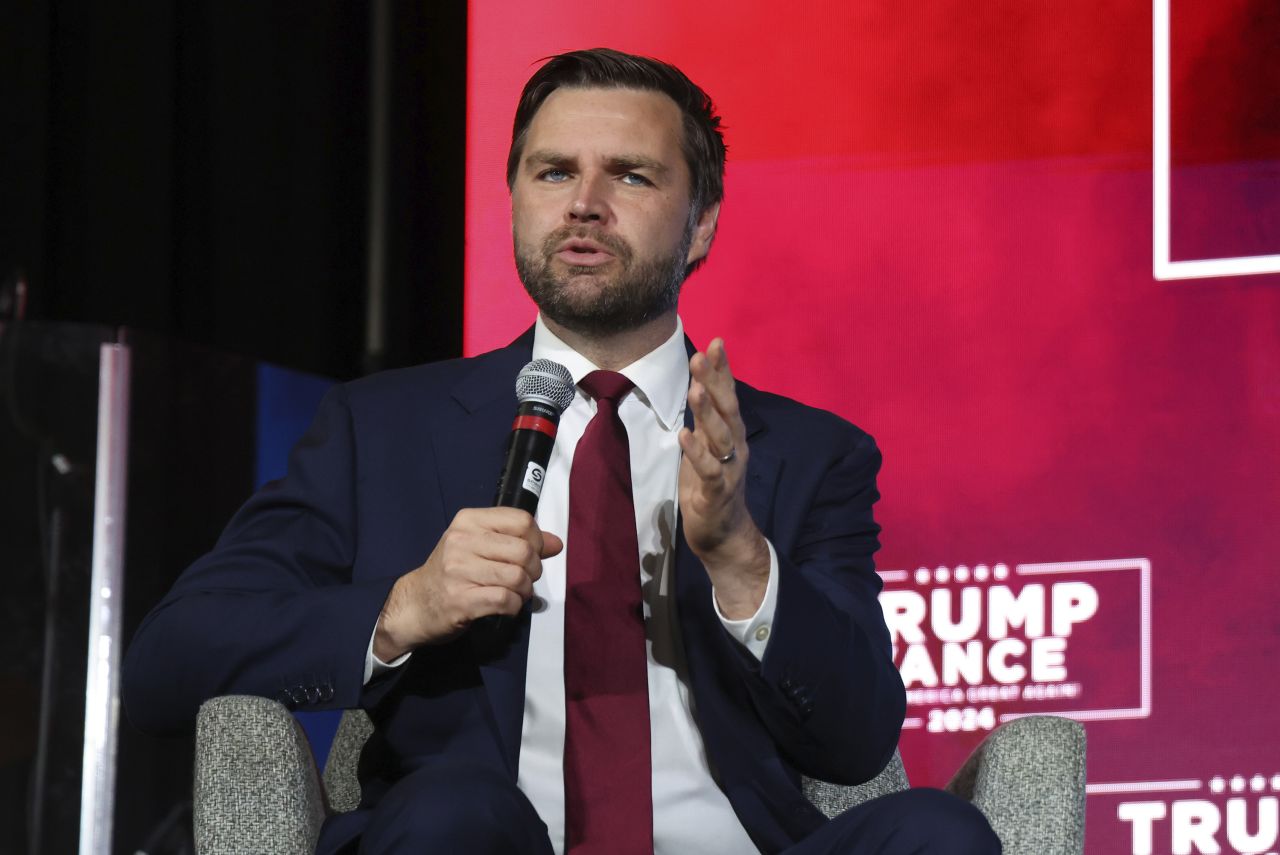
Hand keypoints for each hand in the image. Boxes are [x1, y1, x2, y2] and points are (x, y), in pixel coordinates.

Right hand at [374, 508, 562, 659]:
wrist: (415, 604)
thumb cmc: (452, 572)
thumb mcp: (479, 546)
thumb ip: (518, 540)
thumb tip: (556, 543)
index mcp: (468, 521)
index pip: (522, 520)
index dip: (537, 540)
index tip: (532, 553)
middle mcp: (461, 541)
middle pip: (523, 550)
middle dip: (534, 569)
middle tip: (525, 578)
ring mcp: (458, 571)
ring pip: (517, 577)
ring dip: (525, 591)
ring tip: (516, 593)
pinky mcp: (460, 600)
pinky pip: (506, 600)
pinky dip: (514, 606)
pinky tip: (507, 606)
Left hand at [679, 339, 769, 618]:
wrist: (725, 535)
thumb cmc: (712, 488)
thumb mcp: (707, 447)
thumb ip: (706, 420)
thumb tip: (699, 386)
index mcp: (732, 435)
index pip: (728, 396)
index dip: (722, 370)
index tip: (715, 342)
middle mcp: (735, 447)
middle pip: (727, 409)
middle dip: (715, 381)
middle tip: (702, 355)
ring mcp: (728, 469)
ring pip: (719, 436)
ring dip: (707, 412)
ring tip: (696, 389)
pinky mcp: (716, 492)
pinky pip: (708, 469)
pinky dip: (697, 452)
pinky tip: (685, 435)